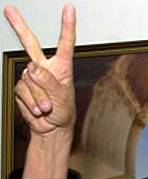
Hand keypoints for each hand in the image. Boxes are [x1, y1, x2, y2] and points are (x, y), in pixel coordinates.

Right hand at [4, 5, 75, 135]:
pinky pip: (22, 91)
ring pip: (29, 79)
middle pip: (30, 43)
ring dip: (39, 97)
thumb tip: (31, 67)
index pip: (64, 44)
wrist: (52, 128)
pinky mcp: (21, 87)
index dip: (67, 26)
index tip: (69, 9)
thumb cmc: (64, 112)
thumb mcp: (62, 97)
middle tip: (10, 10)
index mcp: (61, 67)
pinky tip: (38, 109)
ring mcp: (31, 77)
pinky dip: (31, 102)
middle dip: (19, 26)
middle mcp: (44, 68)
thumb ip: (49, 81)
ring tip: (47, 107)